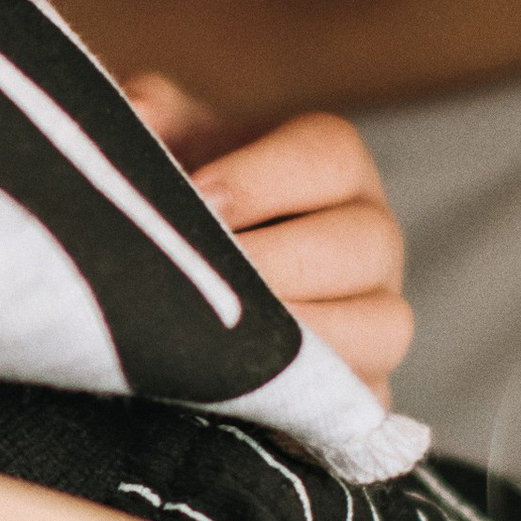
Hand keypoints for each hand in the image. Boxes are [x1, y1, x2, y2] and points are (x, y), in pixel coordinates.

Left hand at [126, 86, 412, 395]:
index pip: (329, 154)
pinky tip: (236, 399)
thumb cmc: (180, 211)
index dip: (262, 176)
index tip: (196, 197)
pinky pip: (361, 405)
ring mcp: (379, 319)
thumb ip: (150, 118)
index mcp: (334, 168)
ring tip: (219, 345)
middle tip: (201, 283)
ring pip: (382, 326)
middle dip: (275, 264)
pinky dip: (306, 405)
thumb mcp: (164, 150)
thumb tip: (138, 114)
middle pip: (364, 242)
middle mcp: (371, 239)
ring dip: (297, 341)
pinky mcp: (361, 395)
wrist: (186, 301)